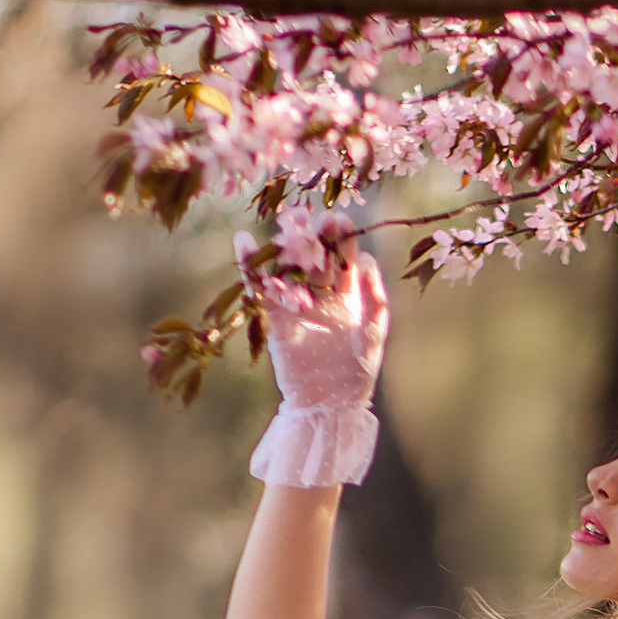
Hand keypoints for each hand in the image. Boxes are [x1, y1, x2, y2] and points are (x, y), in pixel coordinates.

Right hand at [239, 222, 389, 407]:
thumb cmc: (357, 373)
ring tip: (282, 221)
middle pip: (314, 257)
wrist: (328, 406)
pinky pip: (261, 289)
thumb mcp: (372, 335)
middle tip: (305, 212)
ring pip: (288, 268)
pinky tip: (243, 240)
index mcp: (347, 295)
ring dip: (284, 245)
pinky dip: (251, 266)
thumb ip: (373, 299)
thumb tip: (366, 260)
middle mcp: (320, 295)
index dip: (340, 238)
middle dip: (310, 235)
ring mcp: (296, 304)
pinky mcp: (274, 318)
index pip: (343, 259)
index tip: (338, 218)